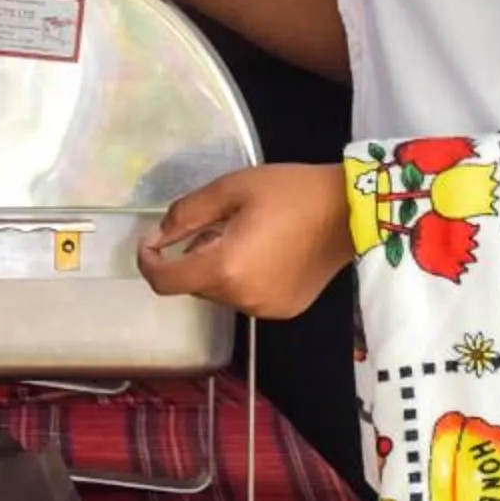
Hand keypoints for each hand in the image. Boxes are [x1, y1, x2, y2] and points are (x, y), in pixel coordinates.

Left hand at [135, 164, 350, 318]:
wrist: (351, 212)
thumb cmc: (290, 192)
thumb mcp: (230, 190)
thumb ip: (186, 215)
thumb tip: (158, 236)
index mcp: (225, 269)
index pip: (165, 282)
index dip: (148, 262)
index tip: (150, 243)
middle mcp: (241, 299)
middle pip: (193, 284)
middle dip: (192, 256)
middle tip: (217, 223)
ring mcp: (264, 309)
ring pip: (219, 292)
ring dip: (217, 267)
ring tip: (244, 233)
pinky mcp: (284, 310)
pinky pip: (245, 297)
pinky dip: (241, 278)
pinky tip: (264, 251)